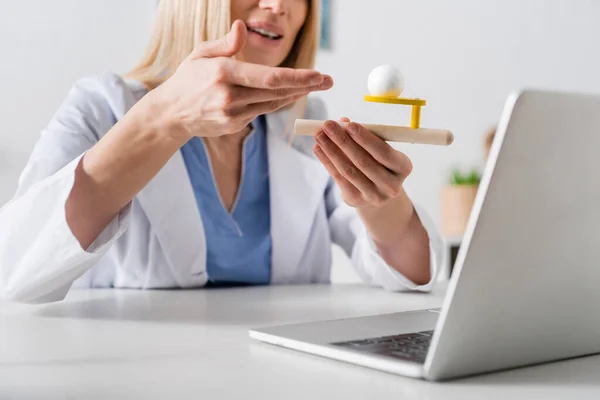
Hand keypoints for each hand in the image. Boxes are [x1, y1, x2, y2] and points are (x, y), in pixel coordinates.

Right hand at [152, 20, 332, 138]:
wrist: (171, 113)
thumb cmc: (188, 78)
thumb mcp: (201, 53)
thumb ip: (226, 43)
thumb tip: (243, 27)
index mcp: (223, 73)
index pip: (269, 77)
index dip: (297, 77)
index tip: (318, 75)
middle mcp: (229, 96)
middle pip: (276, 92)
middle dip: (306, 86)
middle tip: (328, 81)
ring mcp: (232, 114)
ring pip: (272, 103)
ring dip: (295, 94)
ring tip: (315, 86)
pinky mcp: (234, 125)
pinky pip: (262, 111)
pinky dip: (277, 102)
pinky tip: (290, 94)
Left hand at [313, 118, 412, 208]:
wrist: (378, 193)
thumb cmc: (379, 163)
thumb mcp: (378, 149)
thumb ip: (364, 135)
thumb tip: (342, 121)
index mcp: (403, 167)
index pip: (383, 152)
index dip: (365, 139)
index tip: (349, 125)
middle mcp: (391, 185)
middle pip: (363, 162)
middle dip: (343, 141)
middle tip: (328, 126)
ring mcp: (374, 196)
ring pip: (349, 170)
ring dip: (331, 151)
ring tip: (319, 135)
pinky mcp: (356, 200)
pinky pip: (339, 178)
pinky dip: (326, 161)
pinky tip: (318, 148)